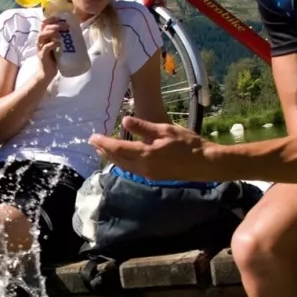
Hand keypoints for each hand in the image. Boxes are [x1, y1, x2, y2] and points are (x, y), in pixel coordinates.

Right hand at [20, 18, 62, 87]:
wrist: (48, 73)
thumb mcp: (58, 47)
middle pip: (44, 27)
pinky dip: (52, 44)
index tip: (61, 17)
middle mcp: (40, 41)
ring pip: (42, 35)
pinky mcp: (42, 56)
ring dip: (51, 32)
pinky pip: (45, 47)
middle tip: (66, 26)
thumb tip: (76, 32)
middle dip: (55, 24)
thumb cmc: (54, 59)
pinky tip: (59, 43)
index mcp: (44, 37)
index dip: (51, 19)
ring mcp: (40, 48)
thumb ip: (62, 40)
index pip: (44, 24)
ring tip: (60, 32)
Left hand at [89, 116, 216, 181]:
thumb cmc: (187, 143)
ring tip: (103, 149)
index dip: (104, 142)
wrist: (204, 163)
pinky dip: (122, 162)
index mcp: (146, 153)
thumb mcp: (165, 130)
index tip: (92, 137)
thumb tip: (125, 120)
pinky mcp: (153, 176)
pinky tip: (120, 157)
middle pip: (118, 159)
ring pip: (124, 166)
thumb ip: (144, 127)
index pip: (118, 148)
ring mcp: (148, 174)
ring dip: (112, 157)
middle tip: (93, 143)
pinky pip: (132, 169)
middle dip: (104, 150)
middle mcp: (143, 166)